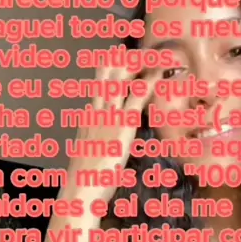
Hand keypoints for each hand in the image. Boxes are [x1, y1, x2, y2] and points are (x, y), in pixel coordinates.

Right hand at [66, 64, 161, 202]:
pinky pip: (136, 97)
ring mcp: (107, 116)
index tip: (125, 57)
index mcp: (88, 116)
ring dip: (140, 63)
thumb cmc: (85, 180)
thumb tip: (102, 147)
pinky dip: (149, 81)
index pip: (99, 83)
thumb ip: (96, 145)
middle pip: (108, 73)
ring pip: (122, 78)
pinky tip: (160, 72)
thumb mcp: (89, 156)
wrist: (80, 191)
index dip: (112, 66)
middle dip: (125, 58)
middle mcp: (95, 110)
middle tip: (144, 51)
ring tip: (156, 53)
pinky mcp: (121, 126)